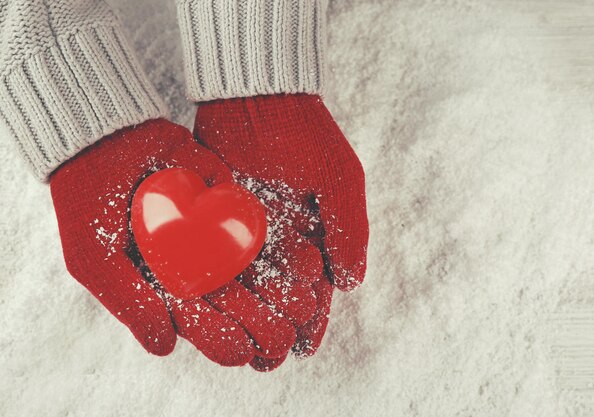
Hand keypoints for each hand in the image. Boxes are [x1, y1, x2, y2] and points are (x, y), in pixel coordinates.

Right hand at [50, 119, 318, 366]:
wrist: (105, 140)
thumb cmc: (89, 205)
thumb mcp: (94, 259)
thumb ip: (129, 303)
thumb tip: (165, 347)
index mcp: (162, 285)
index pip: (196, 320)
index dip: (218, 337)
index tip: (241, 352)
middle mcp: (192, 264)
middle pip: (232, 299)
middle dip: (258, 319)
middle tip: (282, 336)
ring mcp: (213, 234)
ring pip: (252, 267)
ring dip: (279, 288)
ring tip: (306, 305)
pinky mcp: (230, 204)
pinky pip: (259, 225)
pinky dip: (283, 244)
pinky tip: (308, 263)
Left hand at [194, 94, 369, 361]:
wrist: (260, 99)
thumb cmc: (308, 136)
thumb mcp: (341, 181)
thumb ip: (349, 232)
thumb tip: (350, 286)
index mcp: (318, 233)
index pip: (318, 286)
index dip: (313, 318)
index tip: (304, 346)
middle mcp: (284, 237)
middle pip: (281, 292)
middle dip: (276, 325)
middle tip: (268, 357)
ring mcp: (249, 230)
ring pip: (250, 283)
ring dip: (246, 314)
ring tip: (238, 346)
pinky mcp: (218, 218)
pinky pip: (217, 258)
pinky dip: (217, 284)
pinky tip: (211, 309)